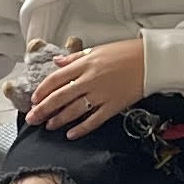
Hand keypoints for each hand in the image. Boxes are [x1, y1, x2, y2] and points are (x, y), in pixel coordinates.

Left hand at [24, 36, 148, 136]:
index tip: (34, 99)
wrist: (151, 61)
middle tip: (32, 119)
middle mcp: (89, 80)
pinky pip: (94, 120)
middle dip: (43, 109)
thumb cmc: (126, 53)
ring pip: (74, 110)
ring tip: (49, 125)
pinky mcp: (113, 106)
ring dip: (59, 119)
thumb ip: (75, 57)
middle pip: (60, 97)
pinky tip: (71, 134)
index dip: (42, 91)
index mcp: (84, 64)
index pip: (56, 79)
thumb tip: (57, 62)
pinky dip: (82, 128)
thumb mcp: (97, 50)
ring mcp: (101, 95)